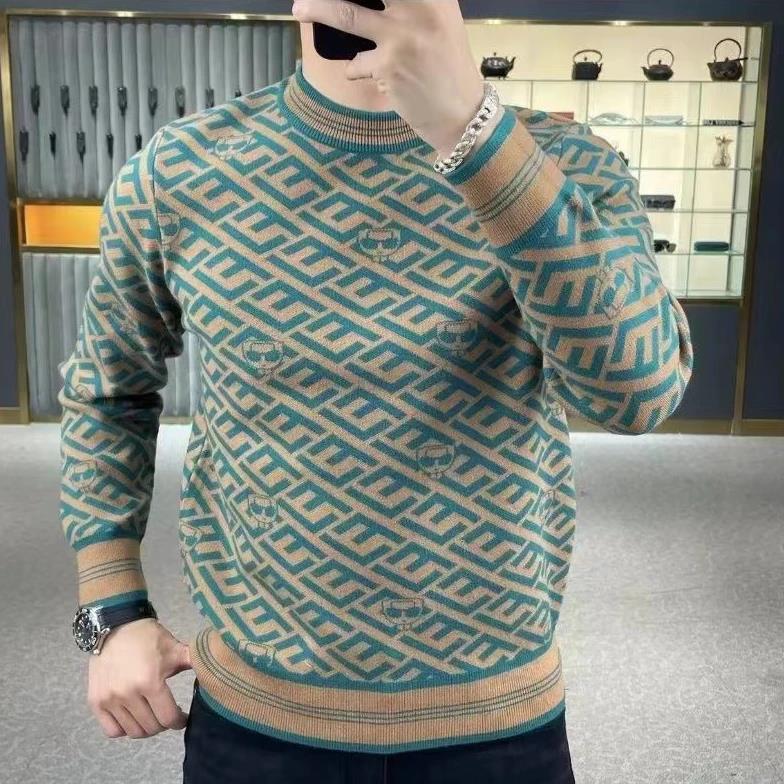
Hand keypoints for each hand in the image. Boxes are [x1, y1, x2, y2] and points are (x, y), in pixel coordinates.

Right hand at [87, 618, 192, 737]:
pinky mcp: (95, 701)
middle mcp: (127, 694)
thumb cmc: (148, 638)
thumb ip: (195, 662)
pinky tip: (133, 716)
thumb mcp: (175, 649)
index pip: (168, 718)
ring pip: (132, 732)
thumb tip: (217, 669)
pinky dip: (124, 729)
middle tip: (167, 714)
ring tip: (152, 715)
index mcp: (150, 681)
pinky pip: (112, 731)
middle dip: (164, 724)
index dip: (179, 721)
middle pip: (151, 728)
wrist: (116, 626)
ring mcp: (109, 699)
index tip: (183, 717)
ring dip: (146, 728)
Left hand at [292, 0, 498, 156]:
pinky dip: (357, 69)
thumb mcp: (441, 23)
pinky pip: (356, 64)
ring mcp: (400, 38)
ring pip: (346, 15)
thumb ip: (414, 5)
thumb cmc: (448, 68)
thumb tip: (368, 0)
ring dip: (317, 10)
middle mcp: (419, 10)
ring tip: (299, 9)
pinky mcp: (387, 67)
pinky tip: (374, 75)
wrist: (461, 115)